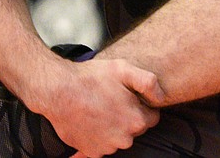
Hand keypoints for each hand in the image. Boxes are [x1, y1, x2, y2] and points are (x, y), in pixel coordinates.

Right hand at [34, 57, 164, 157]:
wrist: (58, 91)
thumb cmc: (90, 79)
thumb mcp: (123, 69)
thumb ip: (148, 82)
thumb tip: (161, 97)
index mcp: (136, 120)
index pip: (152, 118)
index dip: (142, 106)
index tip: (130, 98)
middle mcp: (124, 138)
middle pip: (135, 129)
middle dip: (128, 116)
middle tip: (112, 100)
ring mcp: (107, 147)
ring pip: (118, 137)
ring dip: (113, 126)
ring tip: (99, 108)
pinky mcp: (91, 152)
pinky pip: (102, 145)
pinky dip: (98, 135)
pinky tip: (91, 120)